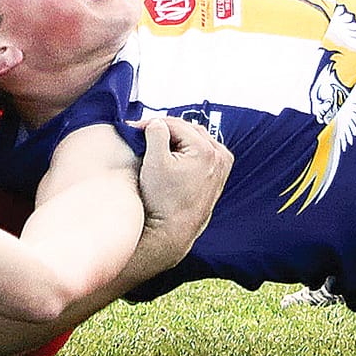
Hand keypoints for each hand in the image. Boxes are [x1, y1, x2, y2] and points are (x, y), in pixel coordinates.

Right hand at [133, 116, 231, 262]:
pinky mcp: (218, 176)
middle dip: (165, 130)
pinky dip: (186, 150)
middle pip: (187, 130)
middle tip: (142, 134)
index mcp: (206, 151)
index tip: (134, 127)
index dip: (151, 124)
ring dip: (176, 139)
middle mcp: (219, 157)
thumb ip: (156, 133)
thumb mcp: (154, 162)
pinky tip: (171, 156)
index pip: (175, 125)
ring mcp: (221, 167)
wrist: (171, 232)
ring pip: (195, 140)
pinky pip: (201, 153)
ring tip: (154, 144)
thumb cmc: (163, 202)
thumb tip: (156, 122)